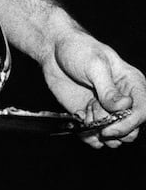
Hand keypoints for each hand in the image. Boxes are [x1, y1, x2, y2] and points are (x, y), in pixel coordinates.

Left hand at [40, 30, 145, 147]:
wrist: (54, 51)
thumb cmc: (79, 50)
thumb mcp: (95, 65)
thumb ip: (108, 89)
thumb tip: (125, 106)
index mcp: (133, 86)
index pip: (142, 113)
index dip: (129, 124)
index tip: (109, 128)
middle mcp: (123, 102)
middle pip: (131, 130)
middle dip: (112, 128)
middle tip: (92, 112)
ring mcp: (107, 111)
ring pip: (114, 138)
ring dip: (98, 130)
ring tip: (85, 110)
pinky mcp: (90, 117)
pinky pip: (95, 139)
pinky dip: (87, 135)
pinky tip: (79, 117)